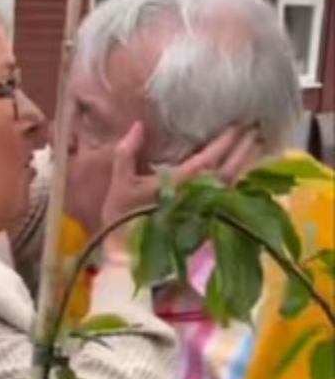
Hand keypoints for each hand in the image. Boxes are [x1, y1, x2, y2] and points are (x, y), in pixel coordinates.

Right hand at [99, 122, 257, 241]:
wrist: (124, 254)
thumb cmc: (121, 217)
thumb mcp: (119, 182)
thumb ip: (127, 152)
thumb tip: (139, 125)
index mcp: (177, 184)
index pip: (209, 158)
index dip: (225, 141)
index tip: (239, 124)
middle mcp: (196, 197)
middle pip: (229, 169)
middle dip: (244, 148)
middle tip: (257, 127)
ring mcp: (204, 211)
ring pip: (234, 184)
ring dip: (248, 163)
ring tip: (260, 145)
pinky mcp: (206, 222)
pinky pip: (231, 198)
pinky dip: (242, 183)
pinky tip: (249, 172)